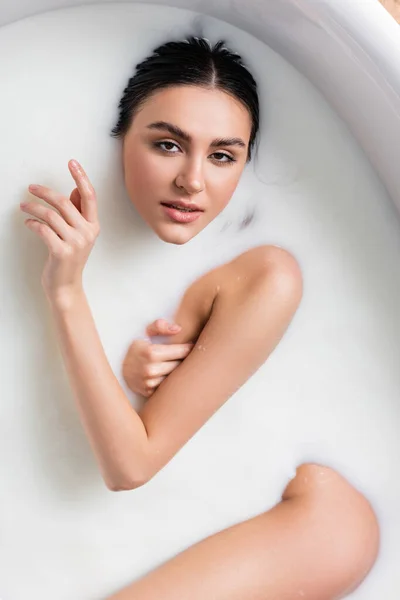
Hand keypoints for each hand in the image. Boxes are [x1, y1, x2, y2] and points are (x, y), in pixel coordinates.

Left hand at [20, 159, 99, 301]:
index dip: (81, 177)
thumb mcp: (79, 234)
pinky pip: (43, 229)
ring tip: (23, 206)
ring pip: (51, 215)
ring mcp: (75, 243)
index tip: (72, 162)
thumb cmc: (70, 258)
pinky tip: (28, 222)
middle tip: (31, 187)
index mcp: (93, 226)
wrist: (66, 286)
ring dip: (33, 208)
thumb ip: (78, 212)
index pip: (90, 196)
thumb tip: (75, 190)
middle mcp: (87, 233)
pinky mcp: (61, 252)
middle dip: (45, 192)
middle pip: (65, 203)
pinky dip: (32, 223)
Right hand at [122, 319, 193, 397]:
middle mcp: (150, 369)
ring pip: (176, 377)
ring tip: (178, 364)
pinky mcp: (150, 392)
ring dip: (179, 371)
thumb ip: (160, 326)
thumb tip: (178, 329)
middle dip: (185, 359)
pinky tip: (170, 374)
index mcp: (151, 352)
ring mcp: (150, 383)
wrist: (122, 368)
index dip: (189, 348)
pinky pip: (168, 386)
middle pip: (181, 365)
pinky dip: (171, 381)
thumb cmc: (138, 348)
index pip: (182, 351)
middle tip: (188, 355)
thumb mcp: (146, 333)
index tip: (190, 346)